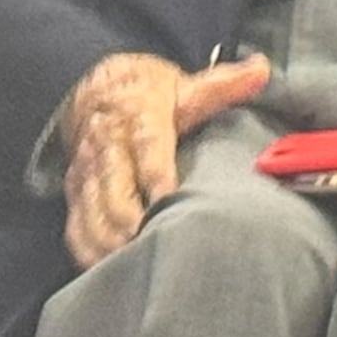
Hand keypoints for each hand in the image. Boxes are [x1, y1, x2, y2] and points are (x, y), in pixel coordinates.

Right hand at [59, 50, 272, 268]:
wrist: (93, 88)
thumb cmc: (146, 93)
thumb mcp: (184, 85)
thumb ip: (223, 84)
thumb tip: (261, 69)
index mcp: (138, 119)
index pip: (147, 147)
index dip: (156, 174)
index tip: (168, 199)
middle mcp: (108, 147)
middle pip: (114, 188)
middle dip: (128, 219)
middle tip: (148, 243)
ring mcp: (87, 172)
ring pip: (92, 211)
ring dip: (108, 239)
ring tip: (131, 261)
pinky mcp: (76, 190)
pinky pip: (76, 224)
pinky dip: (87, 248)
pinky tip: (105, 268)